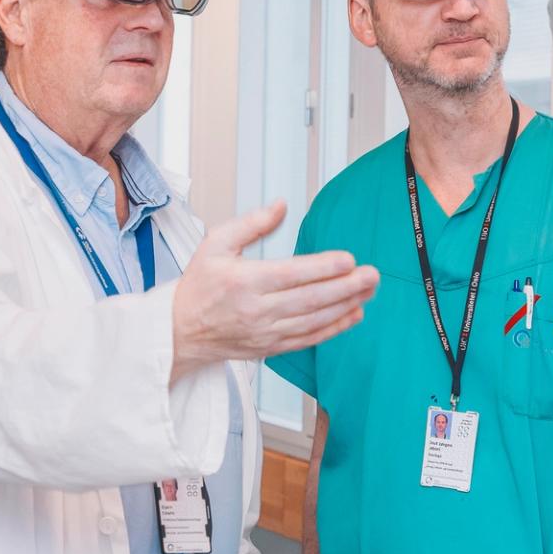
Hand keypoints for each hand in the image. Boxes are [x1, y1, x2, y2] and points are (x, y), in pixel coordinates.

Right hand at [171, 200, 378, 381]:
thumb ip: (251, 223)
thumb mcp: (216, 243)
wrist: (180, 331)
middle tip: (372, 275)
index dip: (323, 267)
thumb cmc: (199, 286)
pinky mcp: (272, 347)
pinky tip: (353, 314)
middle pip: (310, 299)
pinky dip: (334, 328)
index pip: (291, 274)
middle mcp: (257, 309)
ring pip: (314, 320)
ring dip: (346, 305)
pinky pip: (309, 339)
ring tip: (369, 290)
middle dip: (346, 286)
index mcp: (244, 281)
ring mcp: (266, 332)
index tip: (349, 259)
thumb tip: (281, 206)